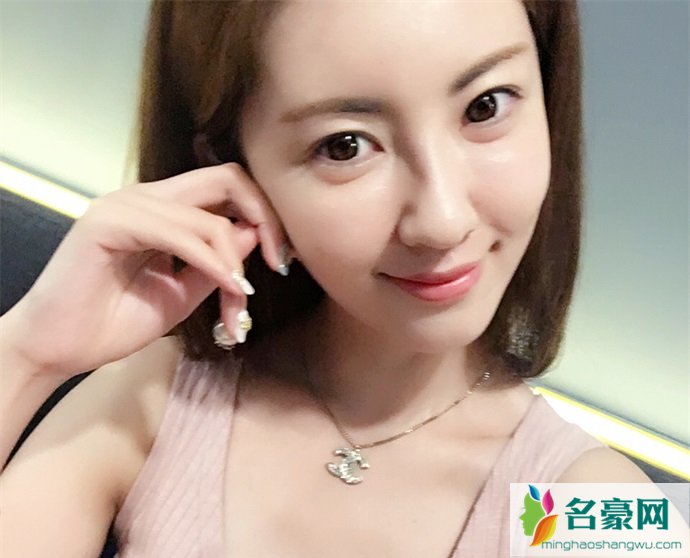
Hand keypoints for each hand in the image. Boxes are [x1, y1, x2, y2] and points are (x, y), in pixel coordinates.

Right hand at [2, 163, 286, 378]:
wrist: (57, 350)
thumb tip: (254, 233)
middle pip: (227, 178)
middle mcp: (145, 196)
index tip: (281, 259)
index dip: (264, 215)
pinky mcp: (108, 223)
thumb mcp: (184, 292)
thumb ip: (216, 262)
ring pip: (208, 215)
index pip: (228, 186)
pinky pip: (178, 233)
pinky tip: (227, 287)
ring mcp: (125, 205)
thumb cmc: (114, 322)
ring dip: (234, 262)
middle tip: (280, 263)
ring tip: (239, 303)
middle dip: (266, 218)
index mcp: (163, 209)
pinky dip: (211, 262)